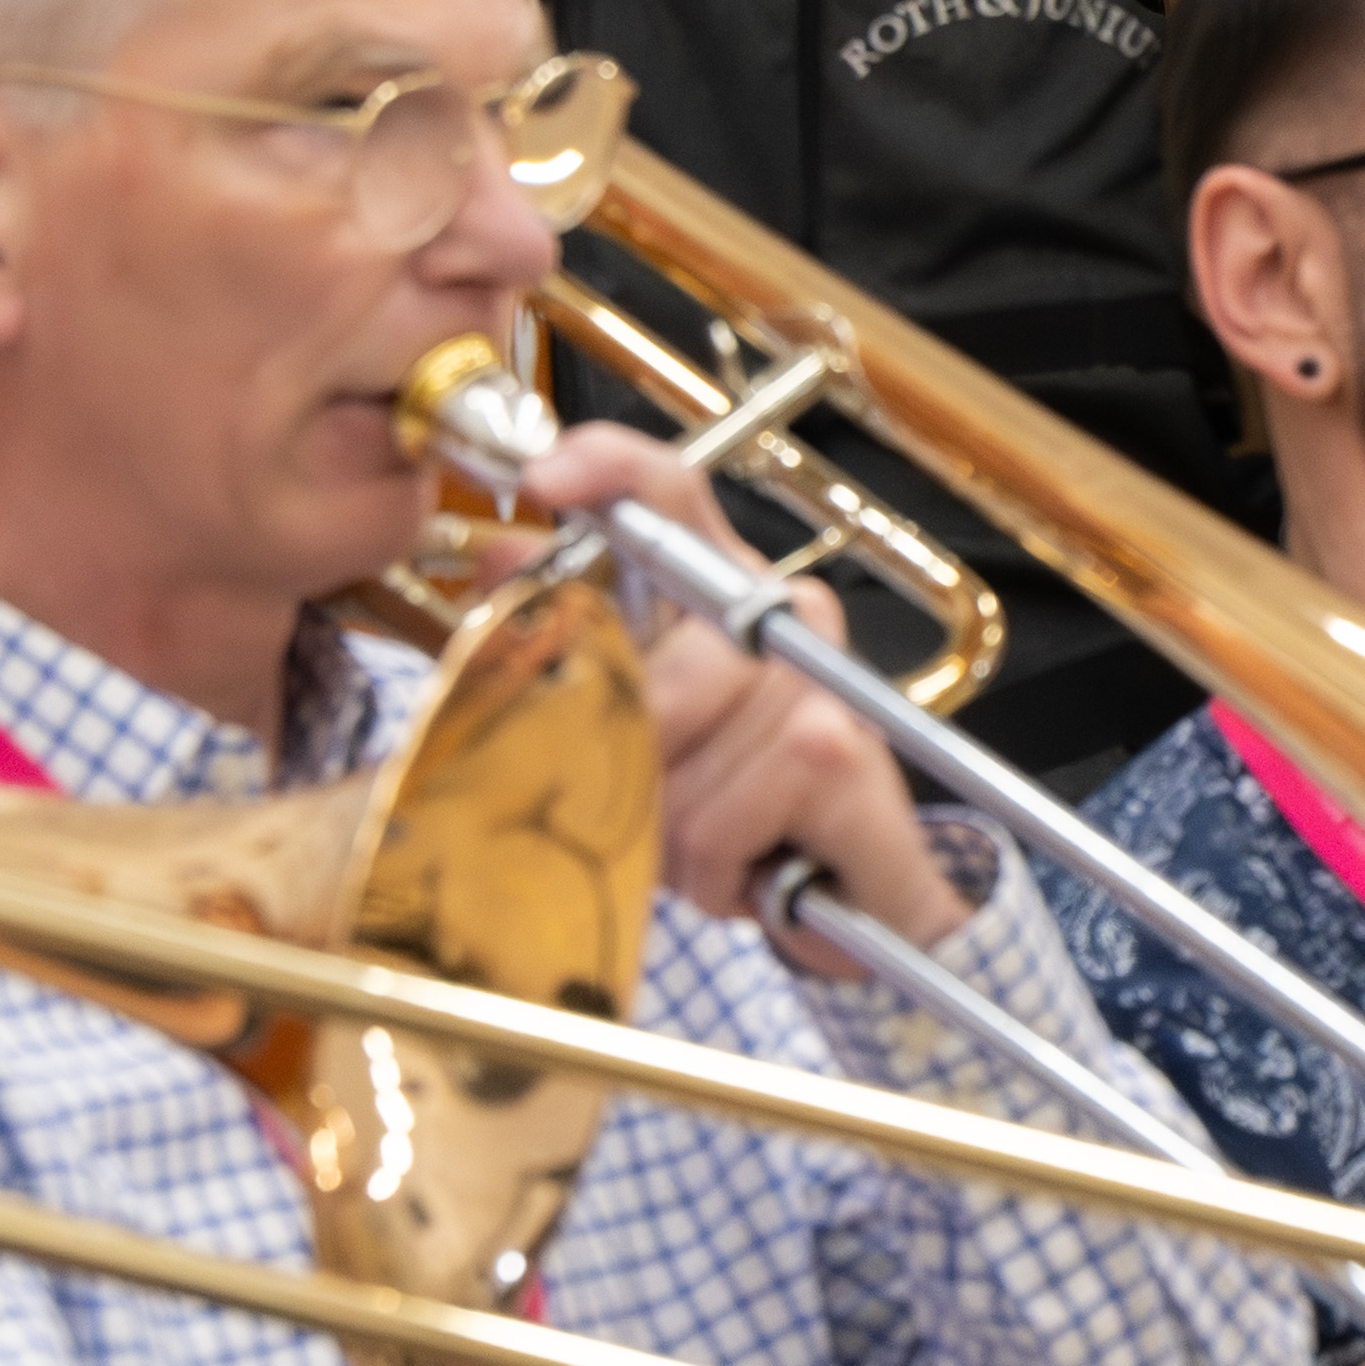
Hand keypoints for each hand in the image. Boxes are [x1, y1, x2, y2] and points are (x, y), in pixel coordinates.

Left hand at [520, 431, 967, 942]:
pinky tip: (752, 871)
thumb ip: (578, 639)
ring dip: (672, 836)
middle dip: (625, 764)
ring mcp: (816, 677)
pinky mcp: (837, 750)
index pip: (671, 491)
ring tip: (713, 845)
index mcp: (729, 586)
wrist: (868, 898)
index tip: (541, 479)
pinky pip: (712, 821)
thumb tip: (496, 554)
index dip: (604, 467)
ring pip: (667, 766)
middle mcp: (783, 611)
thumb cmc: (748, 806)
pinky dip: (714, 872)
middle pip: (639, 672)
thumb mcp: (650, 724)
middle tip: (661, 804)